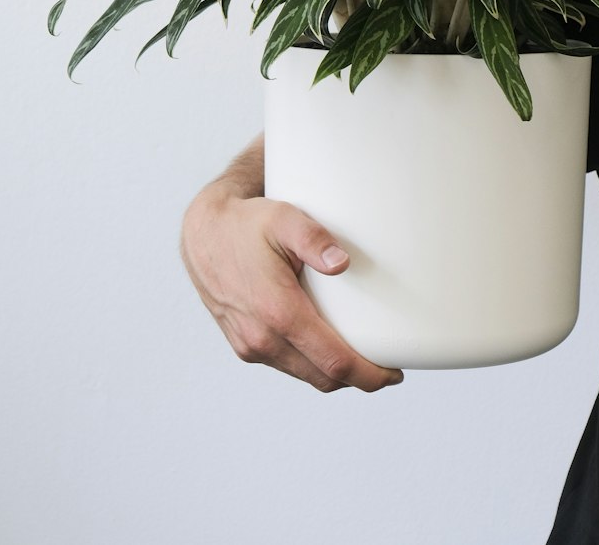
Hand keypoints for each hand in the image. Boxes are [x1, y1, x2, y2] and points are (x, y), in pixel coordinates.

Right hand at [180, 185, 404, 392]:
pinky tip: (325, 346)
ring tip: (361, 358)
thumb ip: (315, 239)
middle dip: (358, 379)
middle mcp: (261, 337)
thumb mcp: (284, 219)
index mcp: (277, 312)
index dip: (368, 375)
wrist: (204, 234)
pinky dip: (310, 363)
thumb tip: (342, 263)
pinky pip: (285, 365)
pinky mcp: (243, 345)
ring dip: (333, 373)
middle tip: (386, 368)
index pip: (333, 362)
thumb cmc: (246, 224)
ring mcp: (250, 345)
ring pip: (304, 374)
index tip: (394, 374)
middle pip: (322, 377)